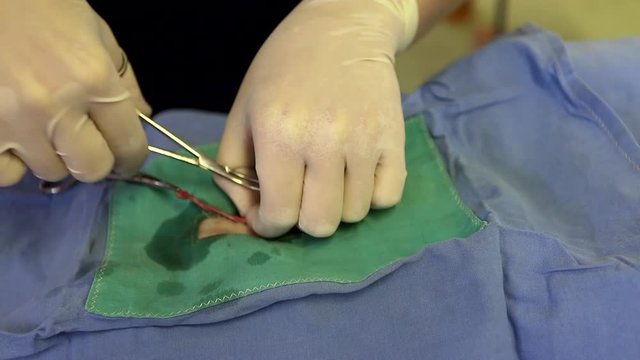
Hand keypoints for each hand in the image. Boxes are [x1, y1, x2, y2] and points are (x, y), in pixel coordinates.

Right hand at [0, 0, 150, 185]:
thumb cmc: (43, 7)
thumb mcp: (97, 34)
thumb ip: (123, 82)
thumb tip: (143, 120)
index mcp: (92, 79)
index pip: (128, 144)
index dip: (131, 157)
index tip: (125, 157)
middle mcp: (55, 107)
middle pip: (91, 169)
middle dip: (94, 160)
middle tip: (84, 142)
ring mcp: (12, 122)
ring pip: (49, 171)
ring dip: (52, 156)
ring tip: (43, 127)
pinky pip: (5, 174)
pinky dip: (12, 162)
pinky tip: (14, 138)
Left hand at [215, 0, 418, 237]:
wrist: (340, 30)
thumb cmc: (282, 71)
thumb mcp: (242, 112)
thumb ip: (233, 170)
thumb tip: (250, 217)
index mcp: (279, 133)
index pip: (279, 214)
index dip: (269, 225)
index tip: (269, 214)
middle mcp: (324, 140)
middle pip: (320, 225)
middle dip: (304, 219)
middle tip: (300, 194)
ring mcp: (364, 141)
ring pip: (354, 215)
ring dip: (338, 205)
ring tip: (328, 176)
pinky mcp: (394, 139)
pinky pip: (387, 198)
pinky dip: (371, 195)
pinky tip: (357, 172)